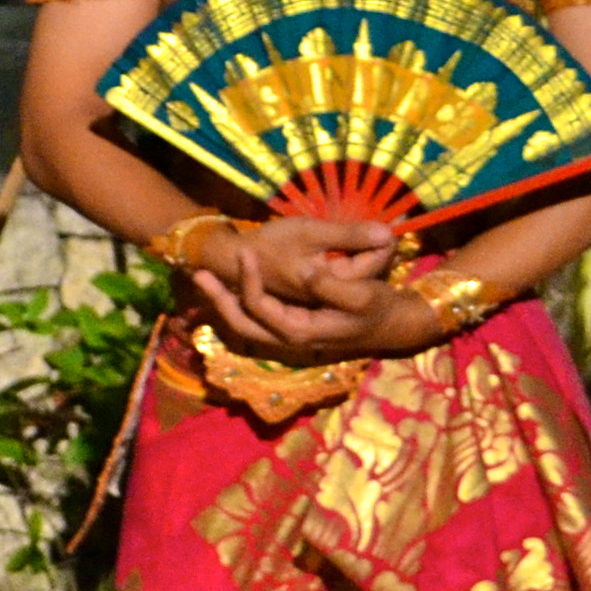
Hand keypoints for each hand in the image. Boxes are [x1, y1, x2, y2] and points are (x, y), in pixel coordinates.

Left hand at [181, 211, 394, 358]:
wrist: (392, 324)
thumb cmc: (378, 307)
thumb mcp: (361, 294)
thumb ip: (332, 285)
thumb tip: (307, 273)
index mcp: (299, 332)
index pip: (259, 307)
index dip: (248, 280)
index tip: (245, 253)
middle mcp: (288, 338)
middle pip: (240, 322)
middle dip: (218, 299)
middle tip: (198, 273)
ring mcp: (288, 334)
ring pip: (245, 323)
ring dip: (224, 301)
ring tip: (205, 278)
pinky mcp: (292, 326)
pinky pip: (257, 318)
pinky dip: (240, 303)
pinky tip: (230, 284)